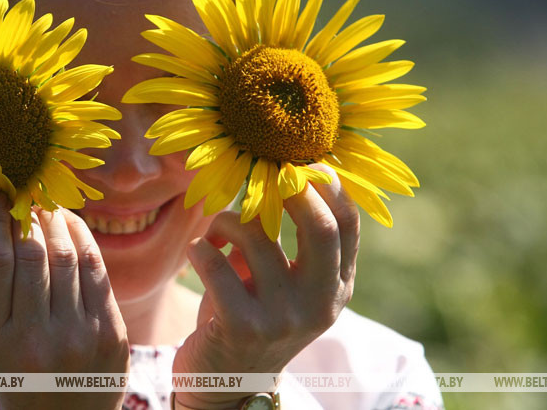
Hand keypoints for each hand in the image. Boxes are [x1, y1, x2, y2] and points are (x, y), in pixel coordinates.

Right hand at [0, 194, 129, 409]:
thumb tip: (2, 216)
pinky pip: (96, 270)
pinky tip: (72, 224)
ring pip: (67, 255)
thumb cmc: (19, 370)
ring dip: (57, 219)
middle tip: (24, 194)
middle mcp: (35, 340)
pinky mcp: (110, 334)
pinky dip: (83, 238)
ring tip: (47, 205)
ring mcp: (77, 337)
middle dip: (28, 215)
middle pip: (32, 253)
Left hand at [172, 164, 358, 408]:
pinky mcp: (241, 328)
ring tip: (215, 233)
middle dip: (292, 190)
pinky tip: (198, 252)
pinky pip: (214, 263)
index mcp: (336, 288)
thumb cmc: (252, 315)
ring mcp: (282, 319)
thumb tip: (282, 173)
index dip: (330, 186)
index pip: (348, 227)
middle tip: (266, 175)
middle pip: (320, 228)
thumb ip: (290, 240)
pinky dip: (200, 247)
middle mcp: (318, 305)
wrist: (226, 383)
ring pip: (255, 235)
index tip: (304, 163)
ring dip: (225, 220)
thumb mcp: (284, 282)